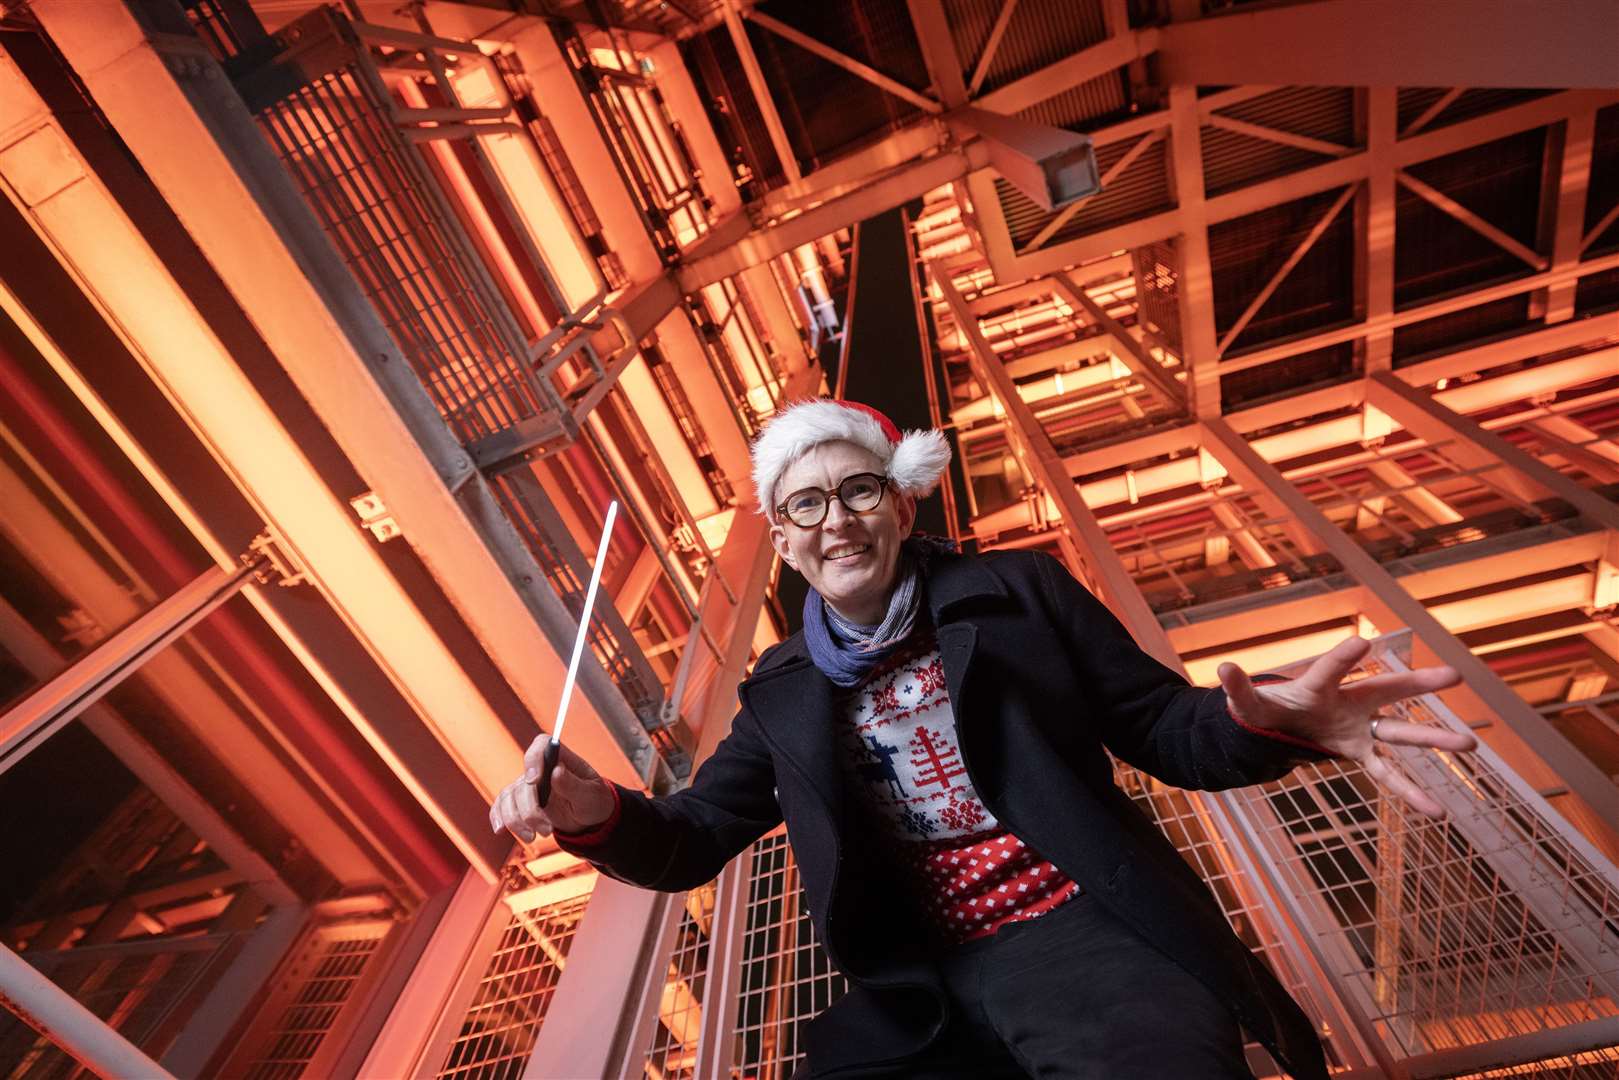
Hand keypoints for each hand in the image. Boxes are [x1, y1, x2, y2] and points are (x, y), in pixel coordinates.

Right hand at [488, 738, 615, 843]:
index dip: (533, 759)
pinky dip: (498, 817)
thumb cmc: (594, 801)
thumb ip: (573, 785)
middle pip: (524, 781)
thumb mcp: (591, 795)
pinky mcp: (520, 801)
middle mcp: (541, 769)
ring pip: (509, 796)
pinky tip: (500, 830)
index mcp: (561, 759)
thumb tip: (556, 771)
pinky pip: (501, 805)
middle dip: (530, 810)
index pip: (542, 745)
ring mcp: (528, 785)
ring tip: (534, 837)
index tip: (535, 781)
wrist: (589, 818)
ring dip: (517, 820)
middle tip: (547, 830)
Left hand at [1218, 636, 1476, 817]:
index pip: (1331, 669)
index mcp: (1319, 685)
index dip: (1344, 657)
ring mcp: (1359, 728)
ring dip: (1433, 740)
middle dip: (1418, 684)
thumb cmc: (1267, 707)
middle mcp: (1348, 702)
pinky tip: (1437, 809)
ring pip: (1400, 733)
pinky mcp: (1359, 752)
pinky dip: (1410, 792)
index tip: (1362, 642)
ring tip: (1469, 746)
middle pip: (1386, 691)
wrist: (1279, 724)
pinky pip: (1389, 774)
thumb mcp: (1248, 702)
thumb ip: (1238, 689)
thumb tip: (1224, 669)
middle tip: (1454, 674)